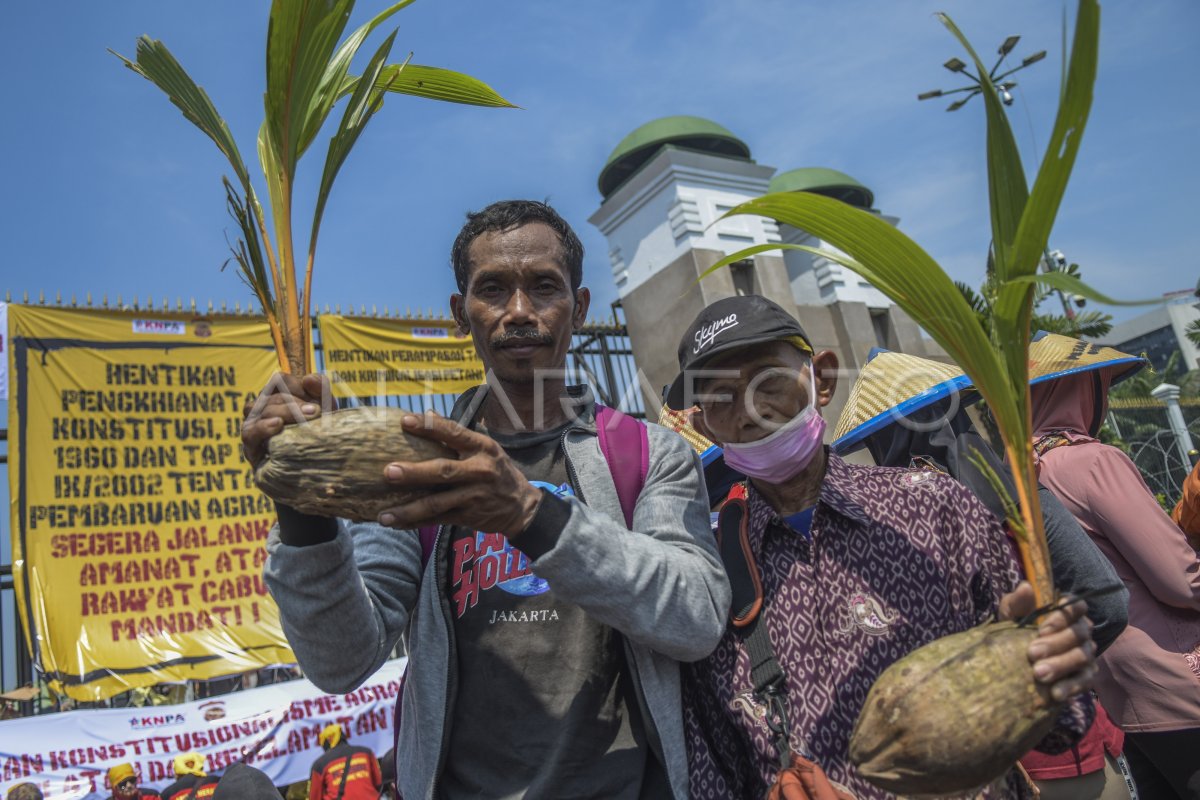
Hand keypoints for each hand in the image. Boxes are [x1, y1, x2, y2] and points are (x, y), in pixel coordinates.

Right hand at [241, 372, 330, 466]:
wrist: (317, 472)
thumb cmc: (320, 436)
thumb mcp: (327, 411)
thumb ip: (322, 391)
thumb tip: (308, 379)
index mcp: (278, 397)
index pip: (279, 381)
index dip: (297, 385)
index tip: (318, 399)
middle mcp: (262, 410)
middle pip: (271, 396)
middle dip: (296, 403)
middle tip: (317, 412)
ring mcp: (253, 428)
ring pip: (258, 411)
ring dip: (283, 411)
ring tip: (305, 416)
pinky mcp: (251, 449)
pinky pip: (250, 433)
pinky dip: (262, 427)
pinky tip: (278, 426)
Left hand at [377, 411, 542, 535]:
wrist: (522, 506)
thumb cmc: (498, 471)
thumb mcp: (487, 448)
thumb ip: (459, 436)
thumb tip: (429, 414)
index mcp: (482, 448)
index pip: (454, 433)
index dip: (429, 427)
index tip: (405, 421)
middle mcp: (479, 471)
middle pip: (443, 471)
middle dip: (415, 473)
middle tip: (389, 471)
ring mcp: (473, 496)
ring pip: (437, 504)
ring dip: (409, 510)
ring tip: (384, 515)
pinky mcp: (468, 516)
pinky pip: (438, 520)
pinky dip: (416, 523)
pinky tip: (396, 523)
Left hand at [999, 582, 1096, 702]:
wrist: (1014, 657)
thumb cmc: (1015, 628)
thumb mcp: (1012, 614)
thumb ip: (1018, 601)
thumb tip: (1026, 587)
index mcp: (1066, 610)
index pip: (1076, 606)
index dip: (1061, 616)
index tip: (1040, 629)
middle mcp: (1081, 630)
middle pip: (1078, 633)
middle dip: (1055, 644)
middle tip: (1031, 654)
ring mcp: (1086, 653)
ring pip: (1082, 657)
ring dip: (1060, 665)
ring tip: (1038, 674)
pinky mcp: (1086, 675)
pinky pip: (1085, 681)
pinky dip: (1070, 687)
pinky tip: (1054, 693)